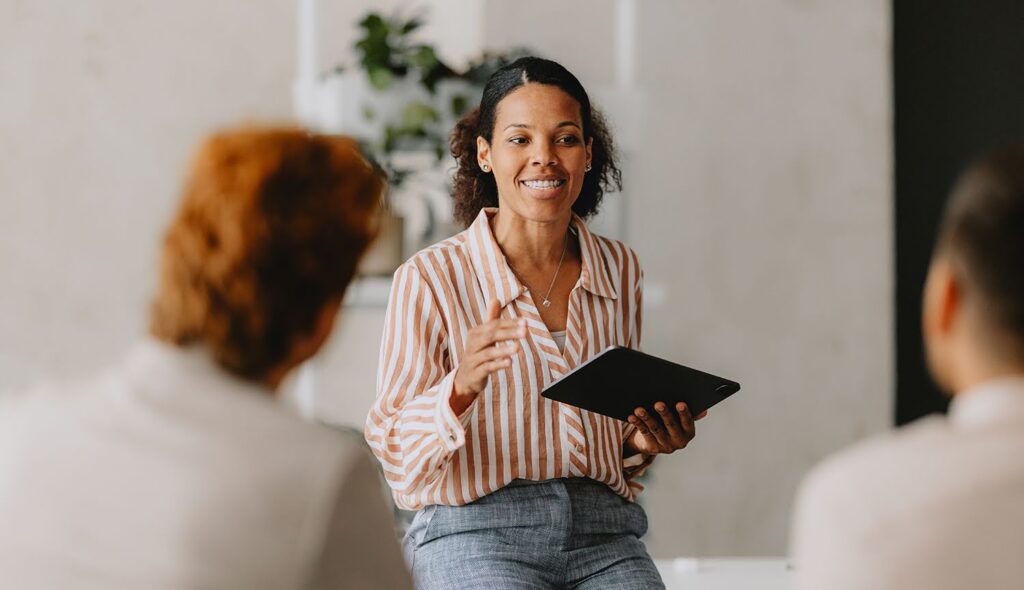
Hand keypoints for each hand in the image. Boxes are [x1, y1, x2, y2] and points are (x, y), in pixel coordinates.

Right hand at [451, 299, 525, 413]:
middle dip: (508, 333)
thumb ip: (491, 319)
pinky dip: (498, 364)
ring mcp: (473, 359)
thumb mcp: (484, 336)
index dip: (510, 323)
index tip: (526, 323)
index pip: (494, 325)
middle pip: (490, 336)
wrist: (465, 377)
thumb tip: (495, 298)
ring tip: (518, 348)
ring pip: (488, 353)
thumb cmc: (478, 353)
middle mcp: (472, 344)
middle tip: (525, 332)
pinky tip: (509, 362)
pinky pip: (487, 368)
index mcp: (476, 333)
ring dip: (503, 350)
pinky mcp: (475, 373)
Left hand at [625, 402, 707, 455]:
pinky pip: (644, 433)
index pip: (688, 422)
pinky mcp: (652, 448)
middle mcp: (679, 441)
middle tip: (658, 403)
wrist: (655, 442)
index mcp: (689, 432)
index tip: (680, 403)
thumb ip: (691, 414)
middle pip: (671, 425)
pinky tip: (632, 416)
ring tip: (639, 409)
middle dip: (665, 413)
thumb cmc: (670, 424)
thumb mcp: (681, 420)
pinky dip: (638, 423)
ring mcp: (665, 446)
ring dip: (647, 418)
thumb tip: (704, 411)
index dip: (684, 413)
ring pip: (655, 429)